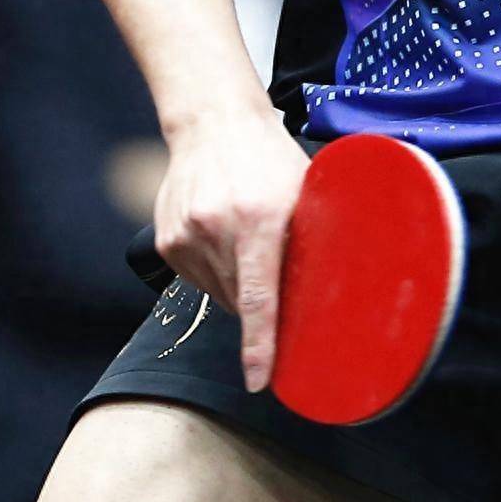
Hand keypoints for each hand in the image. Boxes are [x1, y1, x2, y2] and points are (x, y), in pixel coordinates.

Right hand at [153, 105, 310, 393]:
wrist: (213, 120)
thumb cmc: (268, 155)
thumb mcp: (302, 188)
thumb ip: (312, 236)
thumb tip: (334, 289)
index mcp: (258, 217)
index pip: (258, 297)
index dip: (260, 345)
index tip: (261, 381)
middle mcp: (216, 227)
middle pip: (238, 300)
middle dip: (259, 300)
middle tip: (272, 265)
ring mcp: (185, 235)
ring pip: (216, 293)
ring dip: (235, 283)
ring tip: (244, 237)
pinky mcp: (166, 240)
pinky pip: (196, 279)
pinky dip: (213, 269)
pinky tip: (221, 234)